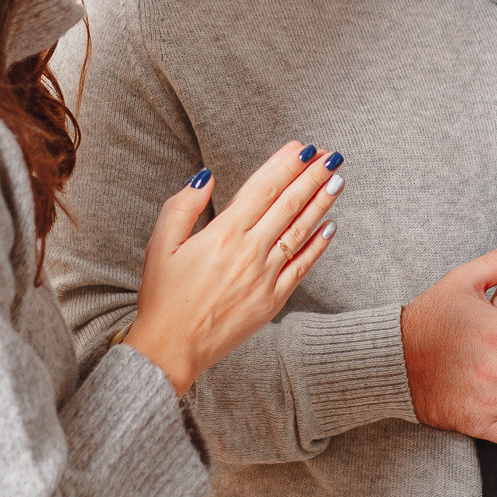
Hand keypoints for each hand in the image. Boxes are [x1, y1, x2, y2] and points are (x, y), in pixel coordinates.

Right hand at [124, 143, 342, 394]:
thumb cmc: (162, 296)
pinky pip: (301, 267)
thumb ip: (183, 206)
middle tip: (331, 155)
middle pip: (288, 205)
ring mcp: (265, 277)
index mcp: (223, 233)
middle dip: (311, 176)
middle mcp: (250, 252)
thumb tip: (208, 176)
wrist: (171, 349)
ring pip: (300, 232)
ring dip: (321, 203)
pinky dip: (318, 246)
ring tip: (337, 180)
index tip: (303, 147)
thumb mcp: (159, 244)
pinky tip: (330, 227)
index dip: (286, 165)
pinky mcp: (273, 301)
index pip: (263, 189)